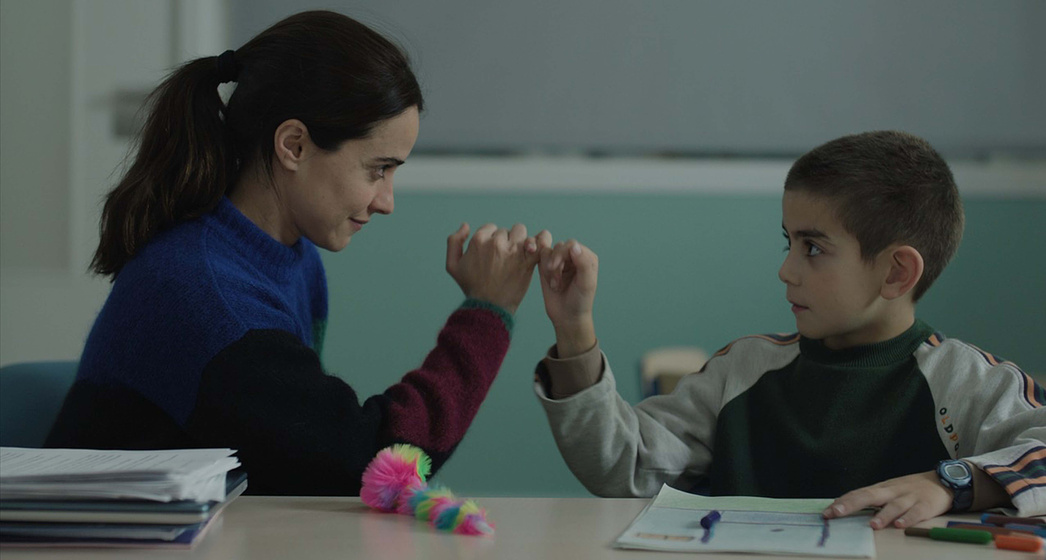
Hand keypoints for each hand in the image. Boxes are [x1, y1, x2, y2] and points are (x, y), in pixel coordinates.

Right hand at [445, 223, 547, 314]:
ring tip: (516, 254)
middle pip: (505, 231)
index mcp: (478, 240)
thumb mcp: (453, 266)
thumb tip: (466, 225)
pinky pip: (539, 242)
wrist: (489, 306)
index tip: (491, 254)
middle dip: (504, 242)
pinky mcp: (528, 260)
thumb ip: (454, 242)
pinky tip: (535, 248)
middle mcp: (496, 243)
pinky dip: (540, 241)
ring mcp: (514, 251)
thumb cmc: (471, 287)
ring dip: (519, 240)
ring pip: (521, 232)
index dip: (490, 240)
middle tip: (502, 259)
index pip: (490, 228)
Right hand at [538, 238, 598, 357]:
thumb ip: (583, 263)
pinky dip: (544, 270)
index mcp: (586, 258)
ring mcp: (561, 261)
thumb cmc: (580, 301)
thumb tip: (573, 246)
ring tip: (555, 284)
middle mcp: (574, 257)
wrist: (566, 316)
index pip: (572, 245)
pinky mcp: (548, 267)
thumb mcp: (586, 283)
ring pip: (549, 252)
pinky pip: (541, 259)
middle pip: (560, 247)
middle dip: (555, 263)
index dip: (563, 254)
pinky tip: (551, 282)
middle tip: (556, 281)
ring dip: (549, 268)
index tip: (557, 267)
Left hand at [822, 471, 951, 529]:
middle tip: (837, 513)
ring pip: (894, 506)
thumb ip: (871, 500)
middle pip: (869, 496)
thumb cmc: (910, 489)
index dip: (842, 502)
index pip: (858, 494)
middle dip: (852, 504)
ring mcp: (909, 498)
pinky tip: (900, 525)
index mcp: (881, 489)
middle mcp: (892, 491)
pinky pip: (916, 513)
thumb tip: (846, 508)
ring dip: (882, 515)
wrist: (942, 480)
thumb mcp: (888, 491)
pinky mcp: (925, 505)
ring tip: (872, 525)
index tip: (827, 512)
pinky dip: (908, 519)